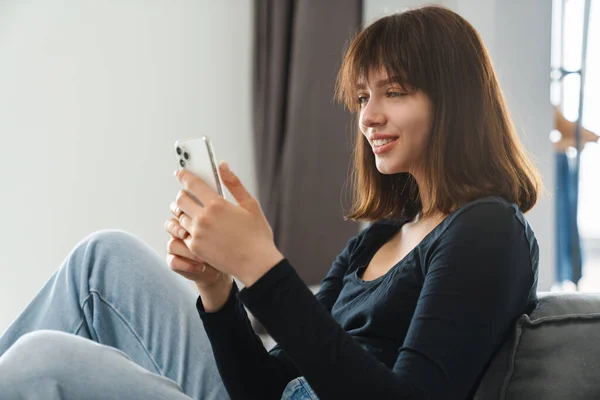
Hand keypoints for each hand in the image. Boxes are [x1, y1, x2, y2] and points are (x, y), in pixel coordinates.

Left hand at [174, 162, 283, 286]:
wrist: (256, 264)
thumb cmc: (257, 235)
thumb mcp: (250, 204)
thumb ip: (234, 184)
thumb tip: (223, 166)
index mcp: (217, 204)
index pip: (192, 184)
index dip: (184, 176)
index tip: (181, 174)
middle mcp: (203, 218)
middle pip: (180, 200)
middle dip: (183, 194)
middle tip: (188, 194)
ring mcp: (197, 234)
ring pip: (180, 217)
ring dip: (185, 212)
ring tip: (195, 213)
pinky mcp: (195, 248)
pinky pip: (184, 234)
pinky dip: (188, 229)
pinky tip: (199, 230)